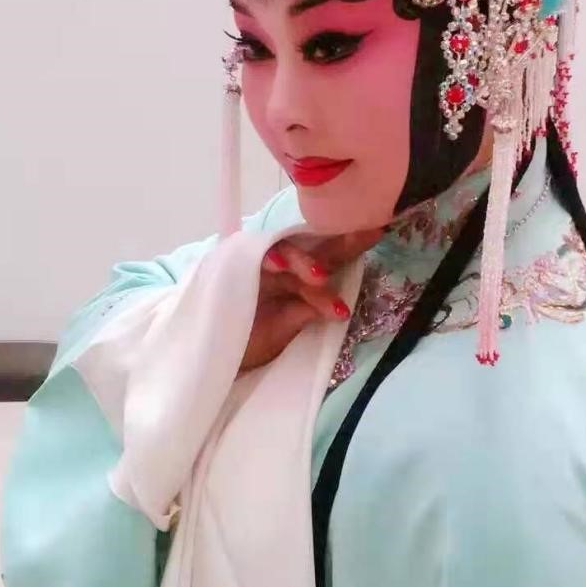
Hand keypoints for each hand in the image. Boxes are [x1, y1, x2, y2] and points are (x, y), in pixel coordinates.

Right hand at [239, 227, 384, 372]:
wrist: (205, 357)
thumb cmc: (247, 342)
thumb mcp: (285, 330)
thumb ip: (306, 312)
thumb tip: (335, 304)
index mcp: (296, 279)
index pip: (329, 256)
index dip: (352, 242)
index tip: (381, 229)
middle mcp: (278, 266)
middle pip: (312, 245)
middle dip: (340, 239)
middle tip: (370, 234)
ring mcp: (255, 265)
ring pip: (285, 252)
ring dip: (303, 261)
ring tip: (320, 275)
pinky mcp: (230, 268)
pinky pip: (251, 259)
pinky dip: (266, 261)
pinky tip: (279, 266)